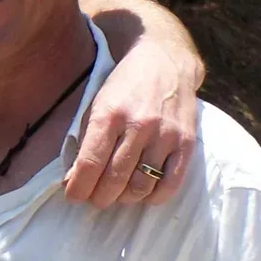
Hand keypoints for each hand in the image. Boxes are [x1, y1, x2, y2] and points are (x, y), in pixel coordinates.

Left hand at [64, 40, 197, 206]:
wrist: (165, 62)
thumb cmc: (123, 86)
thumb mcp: (95, 105)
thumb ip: (85, 141)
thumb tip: (73, 179)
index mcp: (108, 114)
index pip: (90, 162)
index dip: (78, 186)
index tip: (73, 196)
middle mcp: (138, 125)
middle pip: (115, 178)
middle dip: (99, 197)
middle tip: (94, 199)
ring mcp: (165, 135)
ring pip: (141, 185)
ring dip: (124, 199)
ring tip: (116, 195)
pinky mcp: (187, 143)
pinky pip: (170, 184)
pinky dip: (153, 197)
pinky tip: (142, 193)